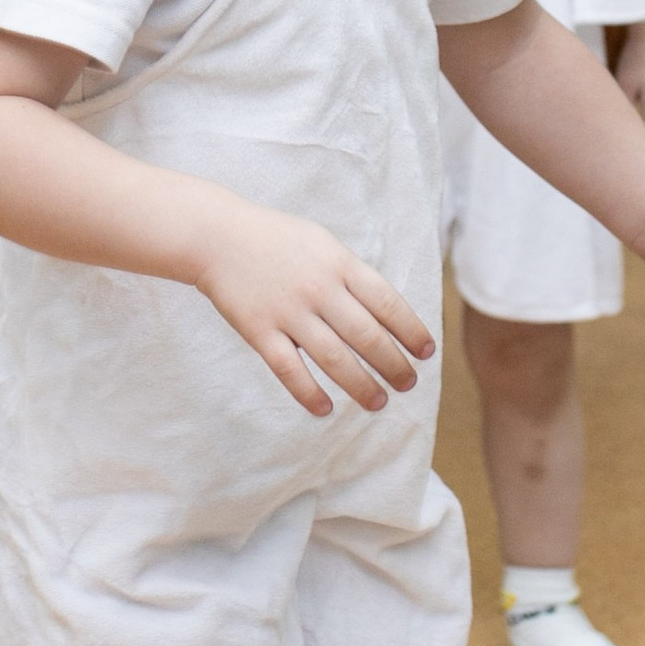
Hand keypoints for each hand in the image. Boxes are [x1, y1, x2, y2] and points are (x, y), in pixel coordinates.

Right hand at [198, 202, 435, 418]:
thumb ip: (351, 274)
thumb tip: (384, 313)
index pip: (387, 303)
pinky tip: (325, 409)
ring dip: (361, 386)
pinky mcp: (259, 331)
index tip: (426, 353)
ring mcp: (289, 312)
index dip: (411, 331)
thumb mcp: (323, 243)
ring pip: (334, 359)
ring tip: (378, 403)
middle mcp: (319, 289)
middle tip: (407, 384)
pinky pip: (290, 370)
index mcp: (340, 264)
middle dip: (393, 365)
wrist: (218, 237)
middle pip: (367, 336)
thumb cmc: (277, 240)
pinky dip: (309, 393)